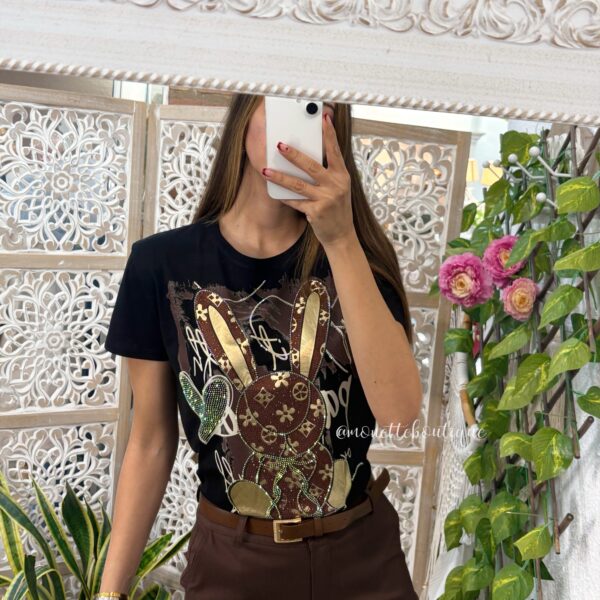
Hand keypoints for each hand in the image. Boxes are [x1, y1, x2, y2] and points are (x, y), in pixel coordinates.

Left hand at [261, 113, 355, 248]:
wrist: (341, 234)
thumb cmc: (337, 207)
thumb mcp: (339, 187)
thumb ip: (328, 171)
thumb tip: (307, 154)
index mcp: (342, 175)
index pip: (335, 151)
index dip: (329, 134)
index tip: (323, 118)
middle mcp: (336, 185)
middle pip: (311, 166)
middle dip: (294, 155)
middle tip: (279, 145)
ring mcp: (326, 199)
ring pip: (298, 185)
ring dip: (280, 177)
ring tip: (265, 170)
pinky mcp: (316, 212)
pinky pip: (295, 202)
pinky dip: (283, 197)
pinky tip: (273, 192)